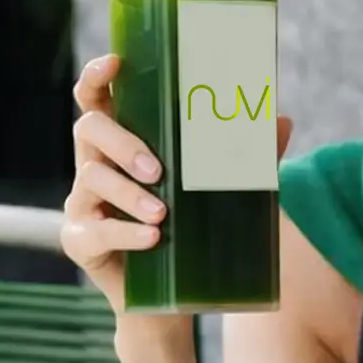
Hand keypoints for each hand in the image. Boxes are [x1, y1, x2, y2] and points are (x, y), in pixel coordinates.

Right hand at [62, 55, 291, 315]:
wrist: (174, 300)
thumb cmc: (193, 233)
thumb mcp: (221, 191)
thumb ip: (246, 157)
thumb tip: (283, 120)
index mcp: (122, 144)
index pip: (96, 99)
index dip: (96, 77)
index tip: (114, 62)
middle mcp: (95, 165)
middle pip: (88, 129)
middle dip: (123, 143)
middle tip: (159, 169)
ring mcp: (83, 203)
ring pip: (91, 178)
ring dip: (129, 193)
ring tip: (162, 214)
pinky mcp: (80, 240)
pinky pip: (95, 229)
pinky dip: (125, 232)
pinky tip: (152, 238)